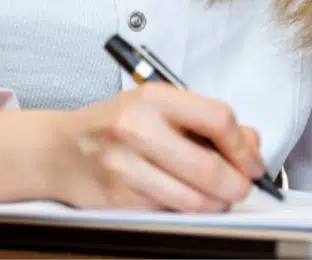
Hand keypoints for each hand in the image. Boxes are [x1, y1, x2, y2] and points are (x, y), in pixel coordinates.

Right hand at [46, 84, 268, 211]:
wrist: (59, 150)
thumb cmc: (113, 125)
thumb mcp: (157, 106)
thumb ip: (204, 121)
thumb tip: (250, 146)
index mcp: (152, 97)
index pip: (218, 119)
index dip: (244, 146)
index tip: (251, 161)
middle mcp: (135, 128)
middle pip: (211, 169)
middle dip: (237, 185)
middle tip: (240, 186)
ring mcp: (124, 166)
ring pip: (196, 201)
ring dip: (215, 203)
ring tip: (210, 193)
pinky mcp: (119, 199)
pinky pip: (171, 213)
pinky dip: (184, 210)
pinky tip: (176, 195)